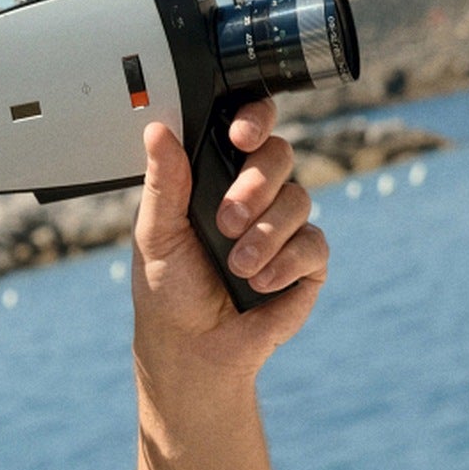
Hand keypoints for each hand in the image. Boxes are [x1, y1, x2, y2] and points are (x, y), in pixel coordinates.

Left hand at [132, 99, 327, 377]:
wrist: (191, 349)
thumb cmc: (170, 291)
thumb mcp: (156, 235)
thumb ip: (163, 183)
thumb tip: (157, 131)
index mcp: (221, 179)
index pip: (249, 130)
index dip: (255, 120)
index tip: (240, 136)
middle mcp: (258, 196)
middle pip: (279, 156)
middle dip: (255, 185)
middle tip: (226, 221)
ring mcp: (285, 227)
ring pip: (298, 200)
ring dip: (264, 235)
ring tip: (236, 267)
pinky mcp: (307, 262)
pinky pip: (313, 244)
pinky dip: (284, 263)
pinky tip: (260, 284)